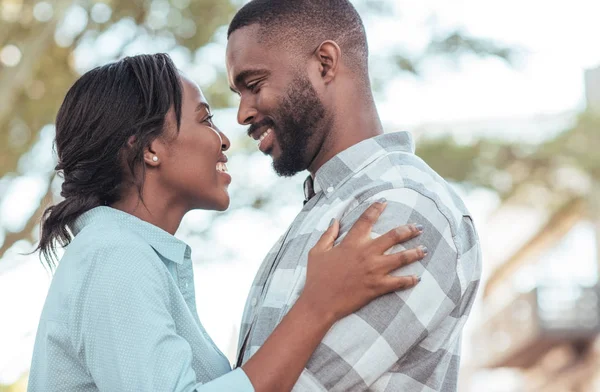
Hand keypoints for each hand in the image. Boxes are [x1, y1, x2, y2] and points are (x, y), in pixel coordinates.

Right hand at [300, 200, 424, 322]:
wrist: (320, 302)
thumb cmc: (317, 277)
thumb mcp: (317, 252)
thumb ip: (328, 235)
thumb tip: (335, 221)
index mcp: (351, 243)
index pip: (366, 219)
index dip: (376, 208)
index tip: (384, 202)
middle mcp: (366, 253)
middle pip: (393, 236)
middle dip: (408, 230)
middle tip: (418, 227)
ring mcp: (374, 270)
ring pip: (401, 257)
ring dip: (415, 252)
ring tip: (424, 250)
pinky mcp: (377, 287)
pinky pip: (399, 282)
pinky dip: (410, 280)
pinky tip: (417, 278)